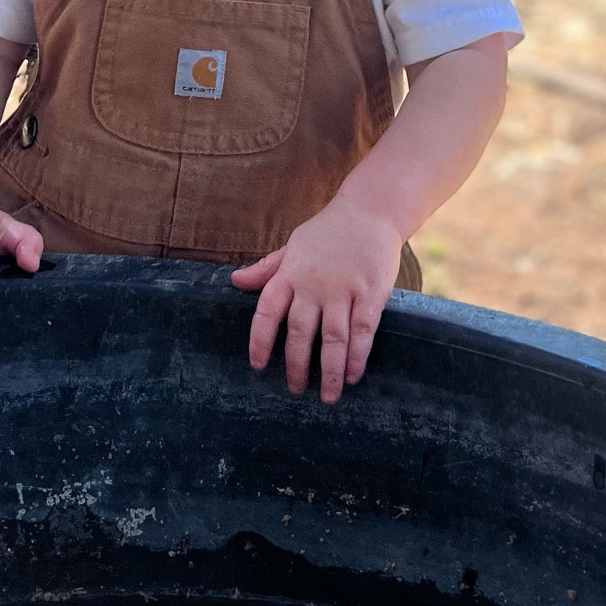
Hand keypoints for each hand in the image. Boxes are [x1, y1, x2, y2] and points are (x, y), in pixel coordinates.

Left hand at [231, 197, 403, 403]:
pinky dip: (357, 355)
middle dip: (296, 365)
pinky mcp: (370, 291)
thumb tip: (234, 280)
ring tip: (326, 396)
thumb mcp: (292, 245)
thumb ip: (266, 268)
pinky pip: (362, 330)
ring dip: (328, 370)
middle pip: (299, 332)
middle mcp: (313, 284)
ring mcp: (343, 288)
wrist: (371, 209)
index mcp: (290, 273)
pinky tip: (352, 374)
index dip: (259, 339)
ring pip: (332, 337)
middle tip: (294, 389)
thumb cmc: (328, 231)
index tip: (257, 365)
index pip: (266, 310)